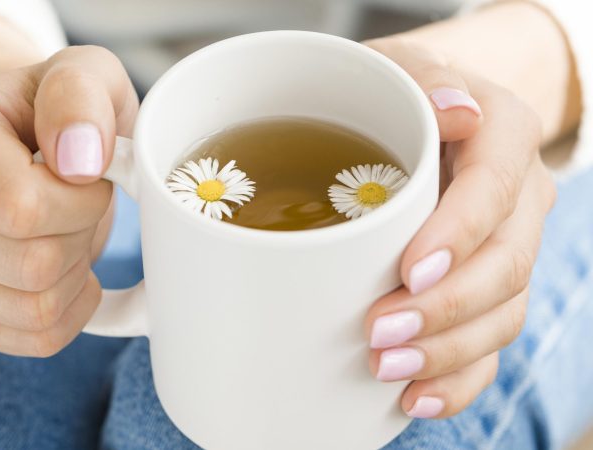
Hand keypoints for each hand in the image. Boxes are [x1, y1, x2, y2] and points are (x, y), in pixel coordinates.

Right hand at [0, 46, 138, 356]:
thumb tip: (77, 160)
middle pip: (33, 265)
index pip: (22, 208)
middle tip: (80, 202)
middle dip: (82, 234)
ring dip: (76, 272)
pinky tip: (69, 270)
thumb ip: (81, 96)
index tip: (90, 173)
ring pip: (35, 309)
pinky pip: (34, 338)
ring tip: (69, 230)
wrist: (32, 142)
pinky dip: (72, 310)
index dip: (82, 200)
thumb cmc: (61, 111)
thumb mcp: (86, 76)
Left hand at [363, 38, 555, 417]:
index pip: (495, 189)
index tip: (409, 271)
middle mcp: (519, 197)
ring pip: (504, 313)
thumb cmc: (400, 91)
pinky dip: (459, 379)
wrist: (430, 116)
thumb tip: (456, 111)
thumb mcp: (400, 66)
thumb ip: (426, 79)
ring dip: (447, 352)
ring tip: (387, 371)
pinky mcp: (490, 287)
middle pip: (505, 265)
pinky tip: (417, 398)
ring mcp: (510, 247)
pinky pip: (492, 342)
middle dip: (445, 309)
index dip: (459, 236)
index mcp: (504, 135)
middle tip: (379, 333)